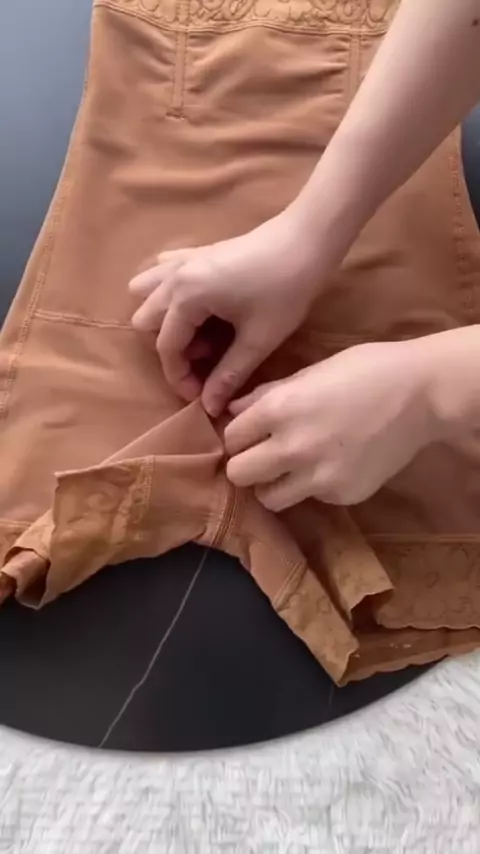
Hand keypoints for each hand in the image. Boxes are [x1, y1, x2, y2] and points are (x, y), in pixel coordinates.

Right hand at [129, 208, 322, 416]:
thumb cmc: (285, 290)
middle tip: (206, 364)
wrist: (307, 239)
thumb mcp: (258, 340)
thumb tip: (209, 407)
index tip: (201, 397)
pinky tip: (195, 304)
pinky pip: (166, 273)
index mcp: (185, 297)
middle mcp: (175, 277)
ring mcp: (184, 260)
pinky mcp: (198, 253)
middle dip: (173, 350)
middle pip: (151, 321)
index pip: (166, 347)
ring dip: (168, 320)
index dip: (180, 377)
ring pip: (152, 295)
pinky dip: (172, 293)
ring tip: (202, 336)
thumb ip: (229, 375)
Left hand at [224, 340, 440, 509]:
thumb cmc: (364, 370)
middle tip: (263, 455)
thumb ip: (265, 395)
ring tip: (292, 468)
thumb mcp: (309, 371)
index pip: (230, 438)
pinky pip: (310, 498)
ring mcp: (318, 477)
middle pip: (238, 474)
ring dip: (273, 484)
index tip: (250, 434)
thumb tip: (232, 411)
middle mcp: (292, 448)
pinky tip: (334, 464)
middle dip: (246, 464)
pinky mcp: (342, 495)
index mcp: (279, 409)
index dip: (238, 435)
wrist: (422, 394)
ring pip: (268, 498)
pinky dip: (313, 486)